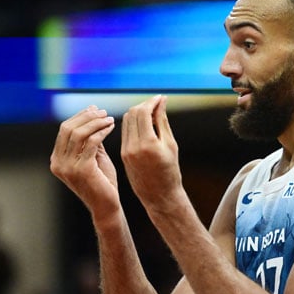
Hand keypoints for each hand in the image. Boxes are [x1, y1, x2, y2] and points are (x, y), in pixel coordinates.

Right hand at [50, 106, 118, 215]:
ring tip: (109, 118)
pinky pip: (91, 142)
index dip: (80, 116)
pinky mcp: (81, 169)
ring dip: (95, 122)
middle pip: (69, 128)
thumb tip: (92, 114)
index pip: (64, 129)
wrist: (106, 206)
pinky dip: (101, 131)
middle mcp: (58, 163)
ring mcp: (67, 167)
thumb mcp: (94, 157)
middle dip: (87, 117)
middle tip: (103, 112)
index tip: (95, 109)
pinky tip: (111, 127)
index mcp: (57, 159)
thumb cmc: (103, 182)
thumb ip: (90, 139)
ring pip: (79, 133)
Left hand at [121, 95, 181, 211]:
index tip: (161, 98)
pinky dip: (133, 124)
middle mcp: (133, 147)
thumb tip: (162, 101)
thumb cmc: (170, 171)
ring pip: (126, 121)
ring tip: (152, 114)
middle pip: (132, 114)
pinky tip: (145, 125)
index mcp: (148, 144)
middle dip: (144, 105)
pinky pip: (125, 132)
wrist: (159, 195)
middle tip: (157, 104)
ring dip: (138, 113)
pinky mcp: (123, 154)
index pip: (143, 112)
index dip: (152, 102)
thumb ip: (163, 121)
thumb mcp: (170, 144)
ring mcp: (126, 151)